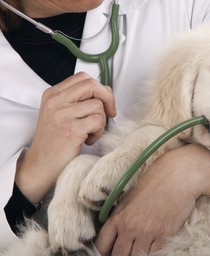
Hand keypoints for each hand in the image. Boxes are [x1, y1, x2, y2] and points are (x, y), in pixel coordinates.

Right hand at [15, 72, 115, 203]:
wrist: (41, 164)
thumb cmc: (55, 140)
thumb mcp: (61, 114)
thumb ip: (79, 100)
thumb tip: (106, 90)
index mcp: (53, 94)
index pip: (83, 78)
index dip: (99, 88)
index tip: (104, 102)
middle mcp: (56, 101)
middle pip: (92, 85)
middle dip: (108, 99)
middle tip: (110, 114)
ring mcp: (63, 114)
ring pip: (98, 105)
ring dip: (101, 122)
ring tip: (90, 133)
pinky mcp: (72, 129)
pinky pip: (98, 121)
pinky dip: (99, 132)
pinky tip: (89, 140)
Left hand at [95, 144, 209, 255]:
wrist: (178, 176)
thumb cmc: (154, 182)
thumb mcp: (130, 197)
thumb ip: (120, 216)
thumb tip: (115, 232)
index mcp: (118, 216)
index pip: (102, 245)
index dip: (105, 251)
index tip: (111, 251)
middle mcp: (129, 227)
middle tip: (127, 253)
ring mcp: (147, 232)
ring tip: (142, 249)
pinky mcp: (164, 235)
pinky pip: (154, 254)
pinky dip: (153, 252)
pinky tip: (155, 244)